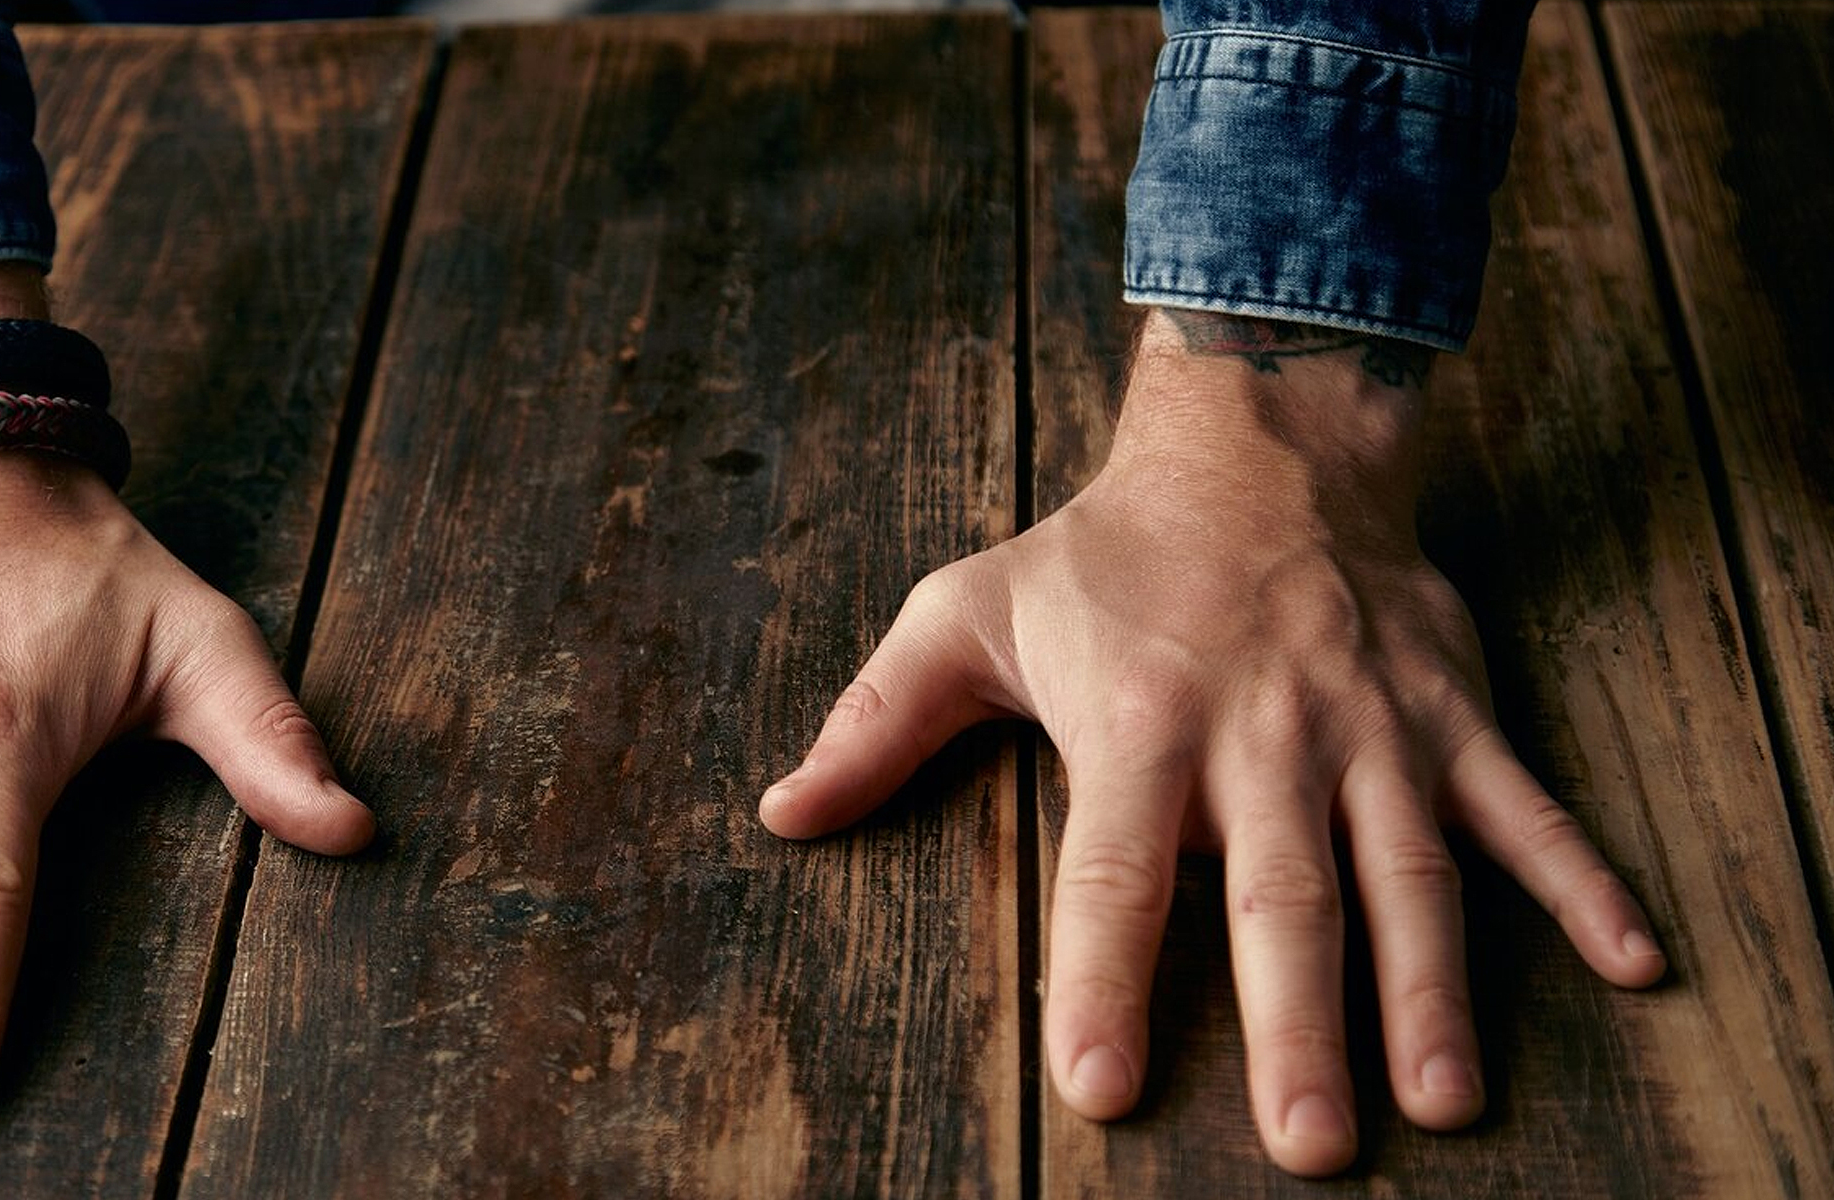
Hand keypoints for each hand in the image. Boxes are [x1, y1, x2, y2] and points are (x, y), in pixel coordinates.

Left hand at [757, 310, 1664, 1175]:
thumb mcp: (966, 610)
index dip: (1101, 981)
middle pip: (1281, 895)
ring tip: (1443, 1100)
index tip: (1100, 1090)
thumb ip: (879, 720)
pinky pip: (1527, 805)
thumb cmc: (1102, 552)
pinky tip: (1638, 964)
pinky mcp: (1452, 711)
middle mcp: (1264, 733)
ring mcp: (1372, 726)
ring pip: (1409, 870)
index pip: (1115, 873)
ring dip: (1432, 987)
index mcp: (1140, 720)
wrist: (1261, 441)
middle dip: (1294, 1024)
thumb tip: (782, 815)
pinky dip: (1587, 880)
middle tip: (1308, 1142)